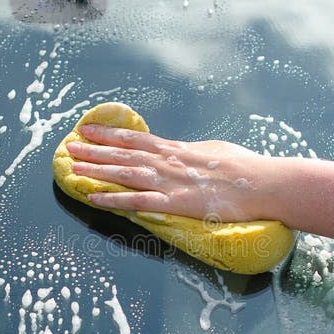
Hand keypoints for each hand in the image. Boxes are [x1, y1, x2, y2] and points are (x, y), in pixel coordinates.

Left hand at [66, 124, 273, 221]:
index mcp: (178, 149)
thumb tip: (181, 151)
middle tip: (69, 147)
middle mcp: (169, 161)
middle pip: (123, 154)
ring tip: (73, 169)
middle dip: (94, 151)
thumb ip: (192, 152)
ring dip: (97, 170)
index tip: (87, 130)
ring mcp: (171, 182)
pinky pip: (138, 201)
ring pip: (125, 173)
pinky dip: (114, 199)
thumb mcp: (215, 150)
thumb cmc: (246, 168)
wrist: (264, 183)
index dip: (109, 134)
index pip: (136, 139)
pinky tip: (95, 197)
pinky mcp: (177, 203)